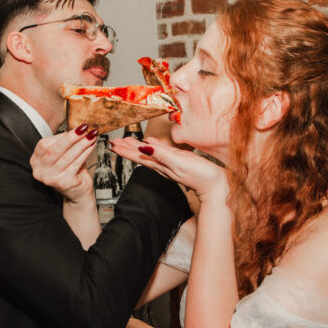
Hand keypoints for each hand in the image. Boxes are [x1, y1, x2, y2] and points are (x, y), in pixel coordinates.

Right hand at [30, 125, 97, 204]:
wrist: (77, 193)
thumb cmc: (70, 172)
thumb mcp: (64, 155)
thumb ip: (66, 144)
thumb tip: (77, 129)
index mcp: (35, 161)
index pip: (44, 145)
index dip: (60, 136)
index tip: (75, 129)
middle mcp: (39, 170)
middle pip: (54, 150)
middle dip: (71, 138)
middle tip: (84, 128)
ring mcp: (49, 178)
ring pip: (66, 156)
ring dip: (81, 144)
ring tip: (91, 136)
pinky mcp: (62, 183)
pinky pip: (75, 164)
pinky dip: (85, 153)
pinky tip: (91, 147)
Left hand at [109, 137, 228, 204]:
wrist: (215, 185)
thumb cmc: (199, 175)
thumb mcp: (179, 162)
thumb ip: (162, 154)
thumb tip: (144, 147)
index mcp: (160, 165)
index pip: (138, 156)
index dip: (125, 150)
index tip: (112, 145)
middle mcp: (162, 165)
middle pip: (140, 155)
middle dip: (126, 148)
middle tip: (114, 142)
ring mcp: (169, 164)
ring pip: (149, 154)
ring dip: (136, 148)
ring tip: (126, 142)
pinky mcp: (177, 162)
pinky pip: (161, 153)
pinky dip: (153, 147)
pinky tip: (150, 144)